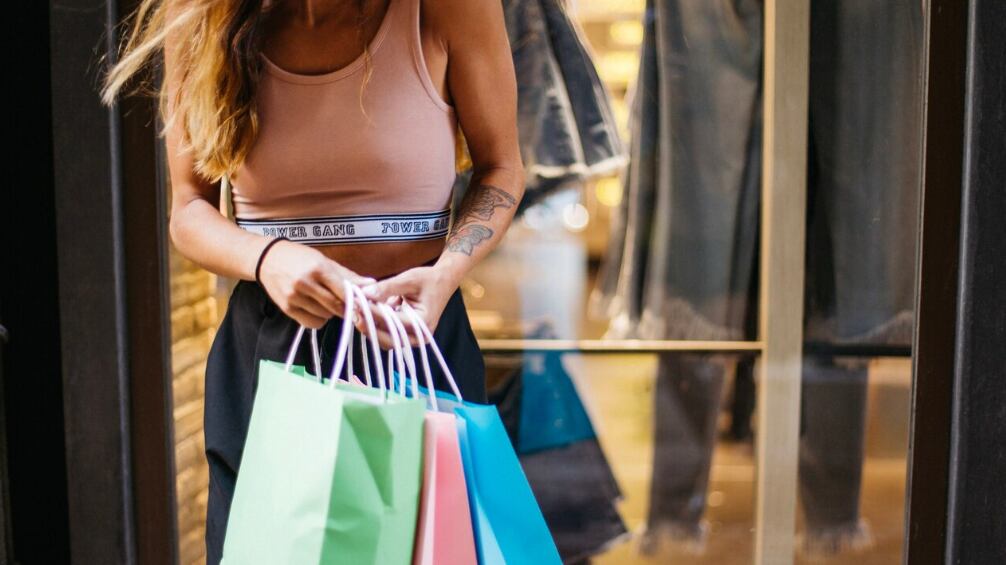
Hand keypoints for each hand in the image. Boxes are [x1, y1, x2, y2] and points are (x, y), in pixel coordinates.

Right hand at [257, 239, 375, 327]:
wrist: (267, 259)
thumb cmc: (300, 258)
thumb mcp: (324, 261)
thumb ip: (348, 275)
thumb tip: (371, 284)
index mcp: (318, 268)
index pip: (343, 291)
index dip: (356, 301)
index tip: (364, 305)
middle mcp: (305, 283)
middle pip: (335, 306)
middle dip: (346, 309)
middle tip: (349, 306)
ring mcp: (294, 297)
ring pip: (325, 316)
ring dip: (330, 312)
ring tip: (325, 300)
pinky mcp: (287, 308)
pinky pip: (311, 322)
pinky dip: (318, 318)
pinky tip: (315, 307)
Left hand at [355, 265, 458, 348]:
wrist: (443, 281)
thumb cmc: (429, 279)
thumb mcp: (409, 278)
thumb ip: (387, 287)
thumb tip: (365, 294)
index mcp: (424, 323)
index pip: (394, 323)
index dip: (374, 315)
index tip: (357, 305)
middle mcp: (419, 336)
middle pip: (389, 339)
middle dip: (369, 327)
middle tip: (353, 313)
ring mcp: (413, 337)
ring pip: (386, 340)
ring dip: (371, 328)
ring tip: (357, 313)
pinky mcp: (406, 334)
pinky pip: (388, 334)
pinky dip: (376, 325)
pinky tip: (365, 314)